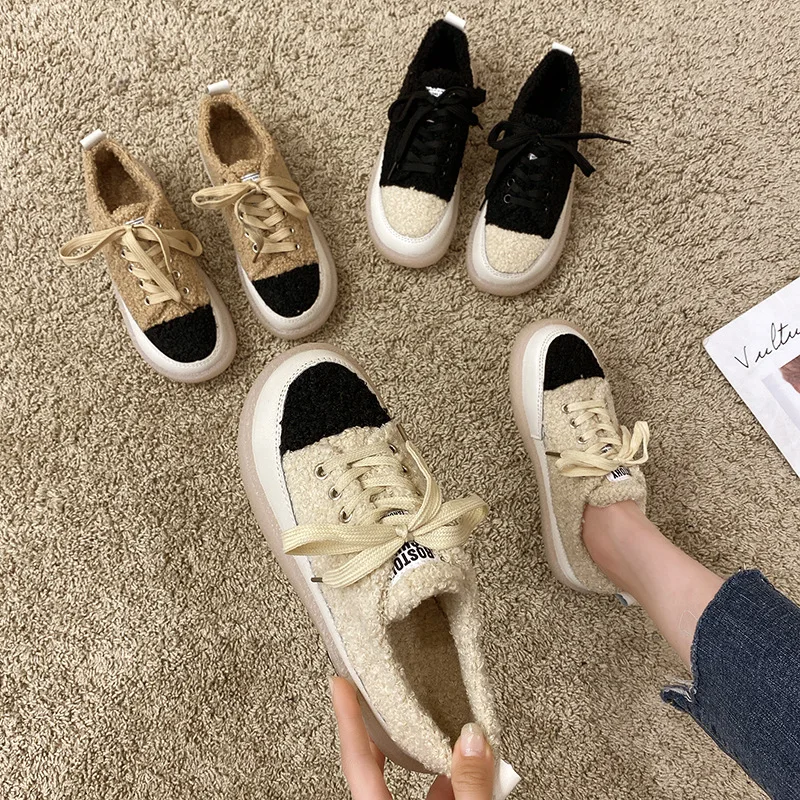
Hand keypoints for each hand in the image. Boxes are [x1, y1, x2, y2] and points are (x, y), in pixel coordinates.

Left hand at [331, 676, 494, 799]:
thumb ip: (469, 784)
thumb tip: (473, 741)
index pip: (357, 761)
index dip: (347, 719)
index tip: (340, 684)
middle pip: (372, 765)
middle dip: (378, 728)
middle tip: (374, 691)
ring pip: (403, 783)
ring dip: (419, 754)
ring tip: (433, 721)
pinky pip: (429, 797)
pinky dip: (443, 779)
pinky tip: (460, 767)